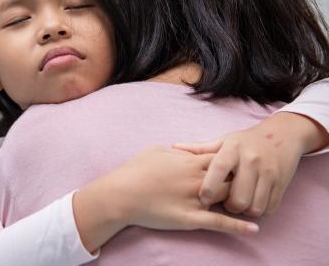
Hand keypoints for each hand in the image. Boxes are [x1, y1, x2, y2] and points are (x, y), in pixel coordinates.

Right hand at [73, 146, 257, 252]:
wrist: (121, 194)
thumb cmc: (135, 170)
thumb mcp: (156, 151)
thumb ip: (177, 151)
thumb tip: (185, 149)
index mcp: (189, 161)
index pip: (222, 157)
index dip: (232, 161)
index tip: (239, 163)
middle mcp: (197, 179)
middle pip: (231, 176)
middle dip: (242, 179)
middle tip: (250, 182)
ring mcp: (195, 200)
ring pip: (228, 198)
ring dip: (242, 200)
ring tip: (256, 203)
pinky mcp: (191, 219)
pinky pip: (219, 223)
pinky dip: (238, 226)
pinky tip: (254, 229)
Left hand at [173, 112, 327, 216]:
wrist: (283, 134)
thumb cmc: (245, 141)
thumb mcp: (224, 140)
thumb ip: (201, 148)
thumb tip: (174, 147)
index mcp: (233, 149)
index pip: (218, 170)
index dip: (209, 187)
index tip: (202, 198)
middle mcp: (252, 161)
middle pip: (238, 197)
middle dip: (229, 206)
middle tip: (224, 203)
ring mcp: (269, 173)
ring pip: (254, 206)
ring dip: (244, 210)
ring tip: (239, 203)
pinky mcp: (282, 184)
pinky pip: (269, 208)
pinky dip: (259, 210)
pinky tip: (253, 202)